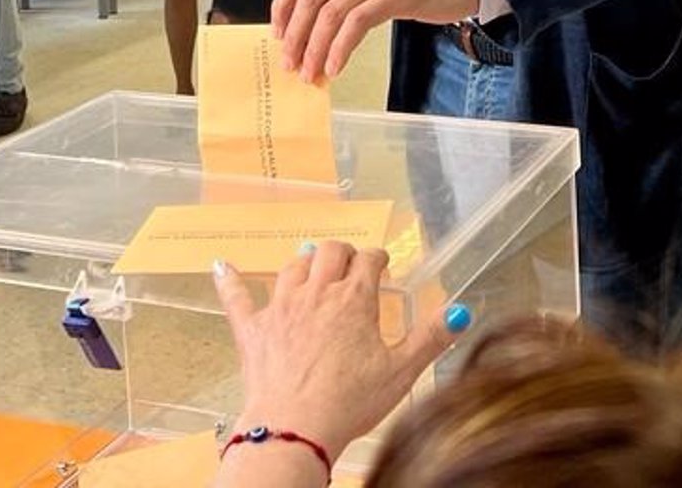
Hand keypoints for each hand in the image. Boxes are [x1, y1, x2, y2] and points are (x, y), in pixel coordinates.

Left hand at [215, 244, 466, 463]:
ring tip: (312, 264)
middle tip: (350, 263)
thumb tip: (460, 310)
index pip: (368, 260)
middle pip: (329, 252)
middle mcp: (317, 294)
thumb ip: (430, 337)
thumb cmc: (350, 403)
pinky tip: (221, 265)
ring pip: (292, 267)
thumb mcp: (401, 372)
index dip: (377, 258)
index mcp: (355, 300)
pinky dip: (229, 279)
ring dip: (305, 261)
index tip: (381, 264)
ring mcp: (280, 308)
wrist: (294, 429)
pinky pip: (237, 297)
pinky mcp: (252, 330)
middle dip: (342, 252)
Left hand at [272, 0, 478, 81]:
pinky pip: (357, 24)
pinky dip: (340, 49)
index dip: (282, 6)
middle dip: (296, 35)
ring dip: (316, 49)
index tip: (278, 33)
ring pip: (331, 13)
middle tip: (291, 62)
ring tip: (312, 71)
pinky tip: (336, 66)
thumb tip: (302, 22)